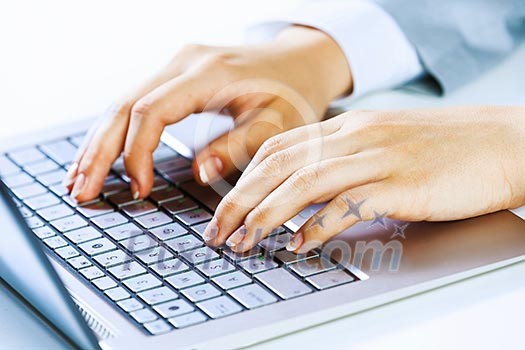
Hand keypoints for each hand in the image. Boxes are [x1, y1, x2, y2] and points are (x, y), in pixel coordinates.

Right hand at [63, 26, 351, 201]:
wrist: (300, 61)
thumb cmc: (293, 93)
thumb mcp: (277, 123)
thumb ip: (238, 146)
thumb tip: (199, 173)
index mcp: (208, 73)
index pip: (152, 112)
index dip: (137, 153)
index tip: (139, 190)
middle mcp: (184, 62)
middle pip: (124, 105)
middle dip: (99, 151)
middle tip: (80, 191)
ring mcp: (177, 65)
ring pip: (122, 103)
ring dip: (99, 142)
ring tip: (77, 179)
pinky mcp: (177, 75)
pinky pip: (136, 103)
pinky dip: (115, 132)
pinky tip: (101, 154)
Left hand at [204, 106, 524, 252]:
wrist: (504, 142)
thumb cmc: (444, 148)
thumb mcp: (383, 144)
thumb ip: (344, 161)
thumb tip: (305, 197)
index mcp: (348, 126)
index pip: (279, 147)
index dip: (244, 176)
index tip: (225, 205)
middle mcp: (356, 136)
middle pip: (281, 164)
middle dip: (241, 199)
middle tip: (218, 231)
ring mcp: (379, 157)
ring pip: (305, 181)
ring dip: (267, 214)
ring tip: (244, 242)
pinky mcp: (404, 183)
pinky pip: (349, 203)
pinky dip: (318, 226)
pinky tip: (299, 245)